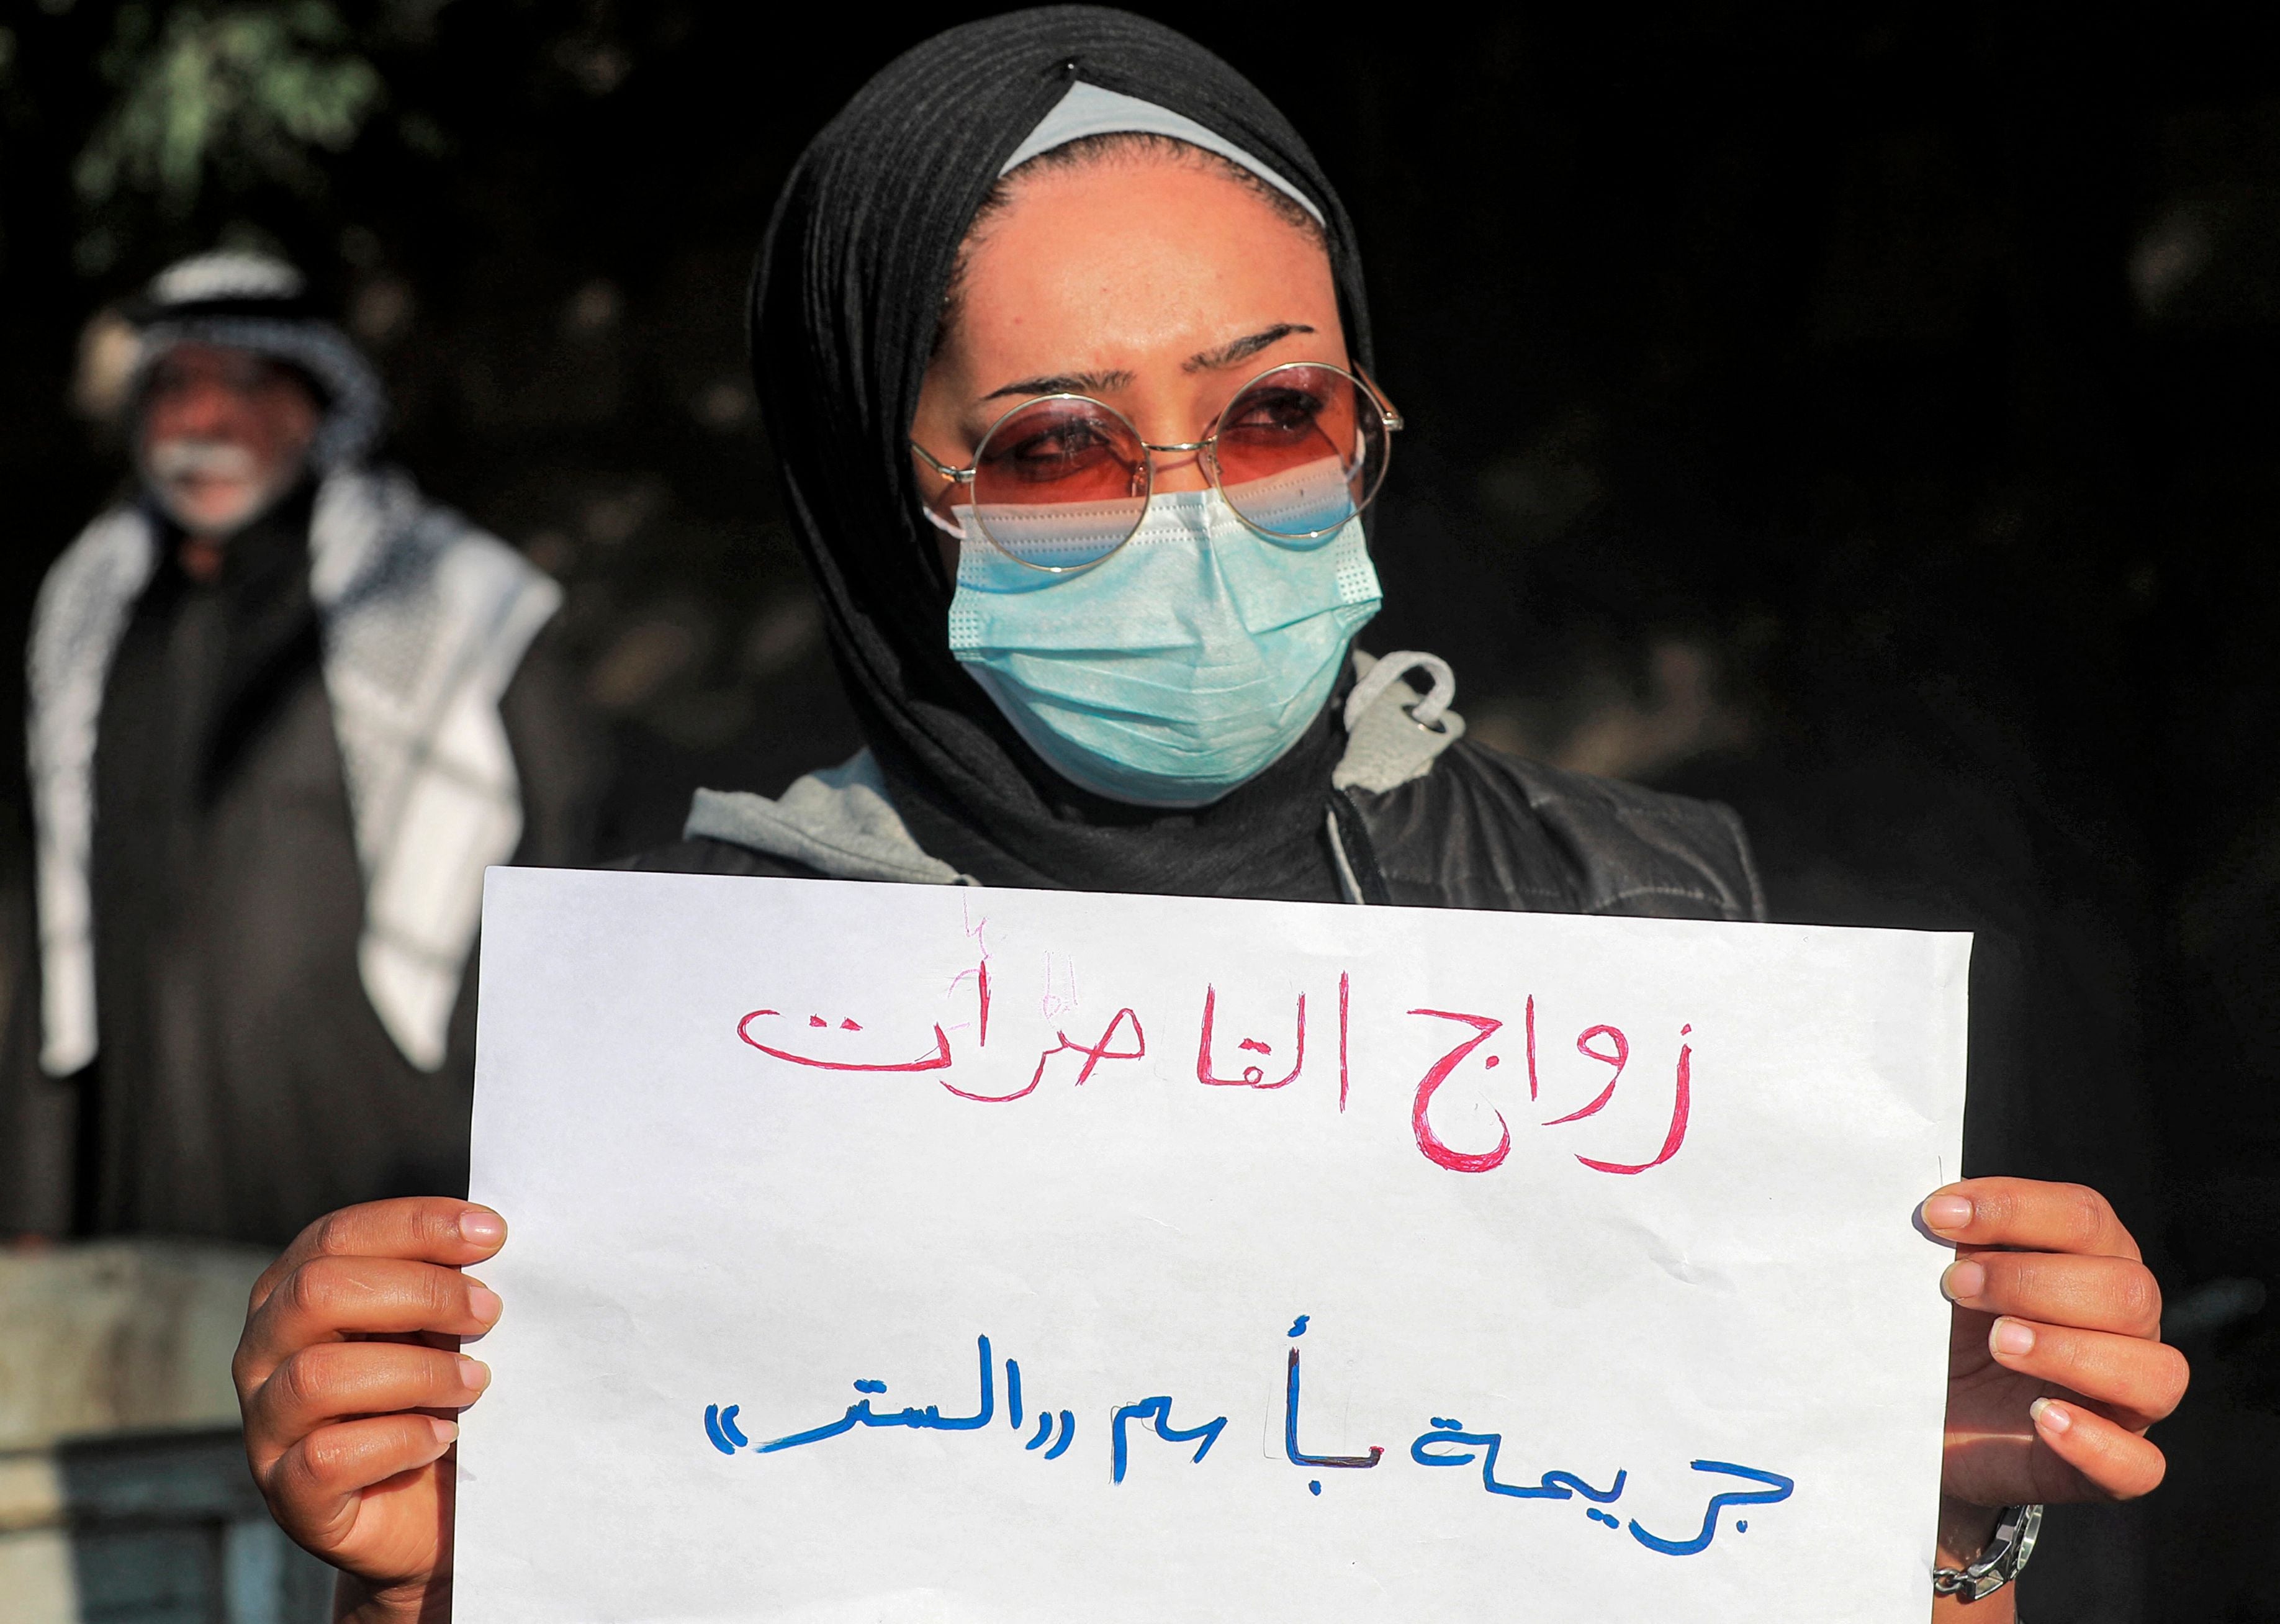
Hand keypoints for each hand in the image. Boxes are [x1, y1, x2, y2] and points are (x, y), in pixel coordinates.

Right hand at [232, 1198, 507, 1622]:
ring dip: (417, 1372)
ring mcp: (266, 1426)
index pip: (337, 1236)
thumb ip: (443, 1286)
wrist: (430, 1511)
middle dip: (420, 1293)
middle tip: (488, 1311)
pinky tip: (442, 1436)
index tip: (492, 1233)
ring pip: (318, 1376)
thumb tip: (486, 1239)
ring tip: (476, 1382)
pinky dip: (399, 1440)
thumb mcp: (439, 1330)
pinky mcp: (287, 1494)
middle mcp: (262, 1353)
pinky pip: (327, 1458)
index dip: (416, 1225)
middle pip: (317, 1293)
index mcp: (293, 1293)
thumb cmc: (434, 1396)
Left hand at [1922, 1176, 2185, 1601]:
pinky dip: (2097, 1444)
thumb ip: (1952, 1244)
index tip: (1937, 1214)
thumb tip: (1933, 1210)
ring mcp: (2121, 1402)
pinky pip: (2141, 1466)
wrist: (1917, 1419)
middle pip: (2130, 1290)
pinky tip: (2043, 1419)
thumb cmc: (1939, 1332)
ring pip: (2157, 1373)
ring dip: (2072, 1351)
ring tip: (1999, 1344)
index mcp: (2091, 1261)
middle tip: (1956, 1286)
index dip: (2014, 1208)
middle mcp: (2124, 1328)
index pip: (2085, 1217)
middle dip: (2034, 1280)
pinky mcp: (2101, 1469)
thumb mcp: (1942, 1283)